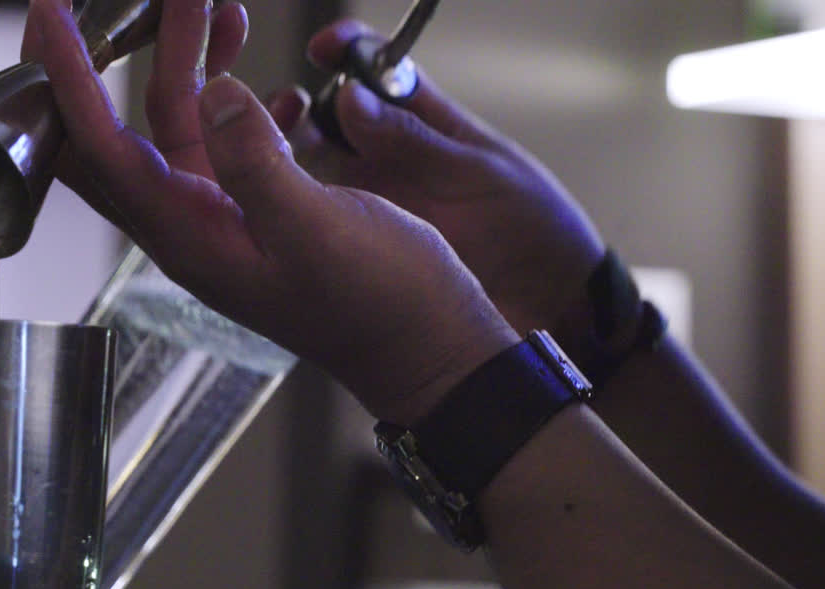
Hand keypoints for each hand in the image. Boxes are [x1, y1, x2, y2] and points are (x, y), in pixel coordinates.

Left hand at [22, 0, 517, 423]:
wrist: (426, 348)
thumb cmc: (379, 305)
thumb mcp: (317, 228)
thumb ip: (257, 162)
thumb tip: (215, 94)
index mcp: (187, 236)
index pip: (99, 147)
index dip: (67, 77)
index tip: (48, 11)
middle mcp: (191, 226)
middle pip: (124, 129)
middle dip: (122, 54)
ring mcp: (224, 217)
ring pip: (182, 126)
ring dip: (194, 63)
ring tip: (217, 3)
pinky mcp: (260, 211)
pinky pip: (230, 142)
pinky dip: (243, 99)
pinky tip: (277, 80)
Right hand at [268, 19, 606, 333]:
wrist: (549, 304)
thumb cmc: (533, 227)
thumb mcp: (479, 173)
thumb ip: (416, 140)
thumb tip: (353, 98)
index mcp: (428, 121)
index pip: (378, 68)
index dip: (348, 51)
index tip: (324, 48)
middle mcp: (392, 157)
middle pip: (330, 115)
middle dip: (303, 107)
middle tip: (289, 114)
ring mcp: (375, 201)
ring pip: (314, 166)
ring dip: (289, 157)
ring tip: (276, 161)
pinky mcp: (365, 246)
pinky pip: (319, 221)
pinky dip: (295, 211)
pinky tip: (280, 212)